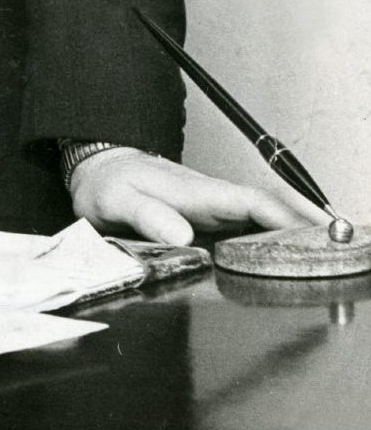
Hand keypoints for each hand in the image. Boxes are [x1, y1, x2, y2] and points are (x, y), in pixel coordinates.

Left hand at [68, 146, 323, 244]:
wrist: (98, 171)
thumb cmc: (108, 185)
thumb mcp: (119, 200)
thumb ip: (149, 216)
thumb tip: (185, 237)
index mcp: (195, 192)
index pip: (249, 201)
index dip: (284, 216)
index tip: (313, 232)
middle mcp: (210, 199)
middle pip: (266, 210)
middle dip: (301, 227)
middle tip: (332, 252)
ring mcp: (211, 209)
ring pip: (260, 219)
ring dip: (290, 234)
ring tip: (319, 258)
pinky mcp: (206, 219)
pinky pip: (245, 228)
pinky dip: (270, 238)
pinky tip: (284, 256)